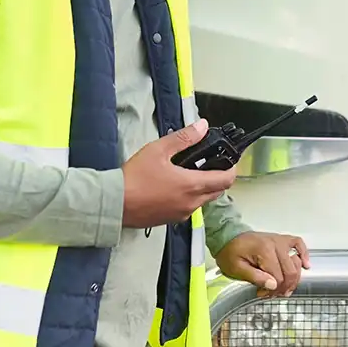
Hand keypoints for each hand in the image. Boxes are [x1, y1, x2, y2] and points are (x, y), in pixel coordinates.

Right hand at [121, 119, 236, 227]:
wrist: (116, 203)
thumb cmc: (136, 176)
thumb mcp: (158, 149)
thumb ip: (184, 138)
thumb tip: (202, 126)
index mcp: (192, 185)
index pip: (226, 179)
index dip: (232, 168)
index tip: (228, 159)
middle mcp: (192, 203)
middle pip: (218, 191)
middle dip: (218, 177)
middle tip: (208, 162)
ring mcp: (182, 214)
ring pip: (203, 200)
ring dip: (204, 187)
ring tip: (188, 172)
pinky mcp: (171, 220)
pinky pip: (189, 208)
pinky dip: (190, 196)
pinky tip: (173, 186)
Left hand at [215, 231, 310, 297]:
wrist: (227, 237)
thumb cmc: (229, 252)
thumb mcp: (235, 268)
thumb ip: (255, 277)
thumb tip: (273, 285)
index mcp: (263, 250)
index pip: (278, 277)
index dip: (272, 290)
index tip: (262, 294)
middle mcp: (274, 243)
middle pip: (290, 272)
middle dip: (283, 288)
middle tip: (271, 294)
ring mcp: (278, 240)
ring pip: (296, 263)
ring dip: (293, 278)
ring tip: (283, 287)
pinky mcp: (280, 239)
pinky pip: (298, 243)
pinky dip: (303, 253)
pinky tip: (305, 265)